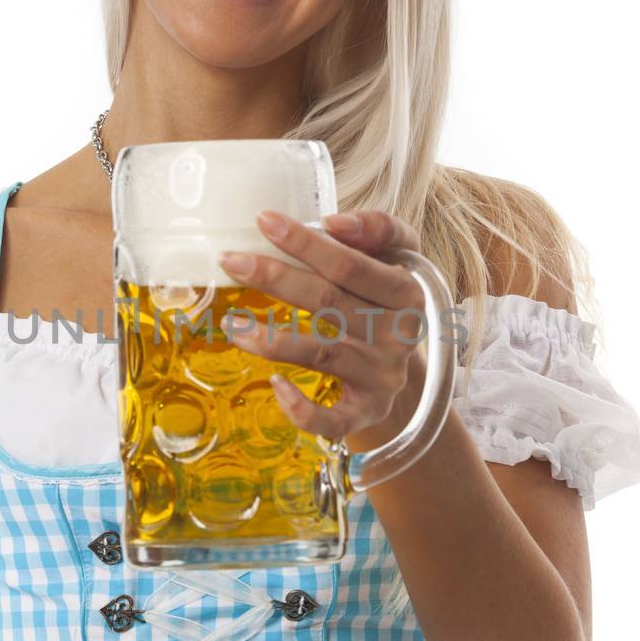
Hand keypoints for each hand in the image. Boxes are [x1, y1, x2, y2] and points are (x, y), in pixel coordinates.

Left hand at [216, 207, 429, 444]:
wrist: (409, 363)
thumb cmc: (388, 297)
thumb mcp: (398, 256)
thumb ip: (375, 229)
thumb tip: (333, 222)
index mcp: (405, 291)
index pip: (349, 264)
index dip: (305, 242)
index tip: (263, 221)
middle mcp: (397, 334)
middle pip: (327, 302)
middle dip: (274, 278)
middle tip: (231, 261)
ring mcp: (382, 375)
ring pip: (319, 355)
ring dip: (270, 339)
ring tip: (230, 324)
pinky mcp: (367, 410)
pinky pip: (333, 419)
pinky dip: (302, 408)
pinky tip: (276, 385)